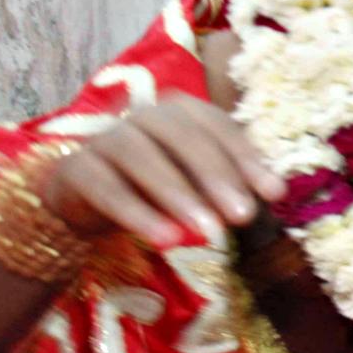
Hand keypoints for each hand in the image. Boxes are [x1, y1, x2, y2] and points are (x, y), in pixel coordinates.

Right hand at [43, 96, 285, 250]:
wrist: (88, 202)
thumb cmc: (158, 188)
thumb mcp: (199, 186)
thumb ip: (230, 185)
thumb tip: (274, 192)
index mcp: (181, 112)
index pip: (218, 126)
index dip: (247, 157)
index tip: (275, 193)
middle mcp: (144, 116)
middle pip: (182, 137)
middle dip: (216, 177)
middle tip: (243, 216)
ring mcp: (106, 138)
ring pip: (142, 158)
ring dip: (178, 195)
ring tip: (208, 234)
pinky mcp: (77, 169)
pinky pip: (107, 188)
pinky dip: (137, 214)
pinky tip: (164, 240)